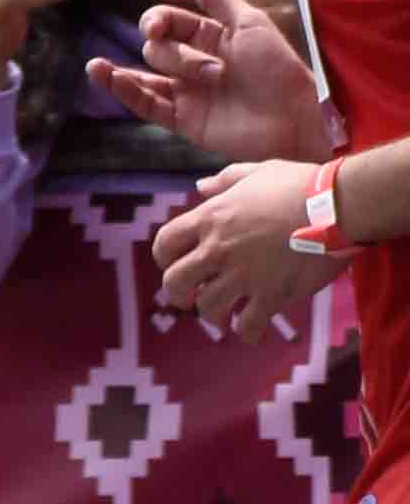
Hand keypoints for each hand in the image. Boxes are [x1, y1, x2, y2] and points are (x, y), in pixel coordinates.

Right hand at [89, 0, 335, 162]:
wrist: (291, 118)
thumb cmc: (277, 69)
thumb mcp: (250, 22)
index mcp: (214, 37)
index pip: (172, 21)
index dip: (159, 19)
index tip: (157, 25)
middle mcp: (196, 63)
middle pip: (159, 48)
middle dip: (176, 54)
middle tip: (212, 70)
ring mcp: (188, 93)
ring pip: (145, 75)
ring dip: (124, 70)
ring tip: (99, 66)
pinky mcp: (182, 120)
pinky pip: (146, 105)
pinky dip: (124, 92)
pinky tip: (105, 78)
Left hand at [158, 162, 351, 325]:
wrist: (339, 206)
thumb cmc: (300, 185)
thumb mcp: (258, 172)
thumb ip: (225, 181)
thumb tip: (200, 187)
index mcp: (210, 219)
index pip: (164, 244)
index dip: (165, 257)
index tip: (174, 263)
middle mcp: (218, 249)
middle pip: (175, 282)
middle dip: (178, 293)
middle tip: (190, 297)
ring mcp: (243, 275)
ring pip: (207, 307)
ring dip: (213, 313)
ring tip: (224, 315)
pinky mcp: (270, 294)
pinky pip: (248, 324)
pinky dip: (247, 331)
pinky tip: (252, 330)